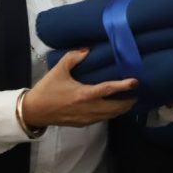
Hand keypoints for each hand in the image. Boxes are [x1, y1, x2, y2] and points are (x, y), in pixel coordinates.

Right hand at [21, 49, 137, 128]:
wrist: (34, 112)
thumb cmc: (47, 90)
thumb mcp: (59, 70)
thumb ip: (74, 57)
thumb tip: (88, 49)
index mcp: (83, 94)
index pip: (108, 89)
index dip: (124, 86)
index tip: (136, 81)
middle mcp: (88, 108)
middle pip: (115, 107)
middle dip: (128, 102)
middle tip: (138, 93)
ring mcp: (86, 118)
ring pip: (110, 115)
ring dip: (121, 109)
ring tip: (130, 101)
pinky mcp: (83, 124)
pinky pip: (102, 119)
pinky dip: (111, 114)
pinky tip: (114, 108)